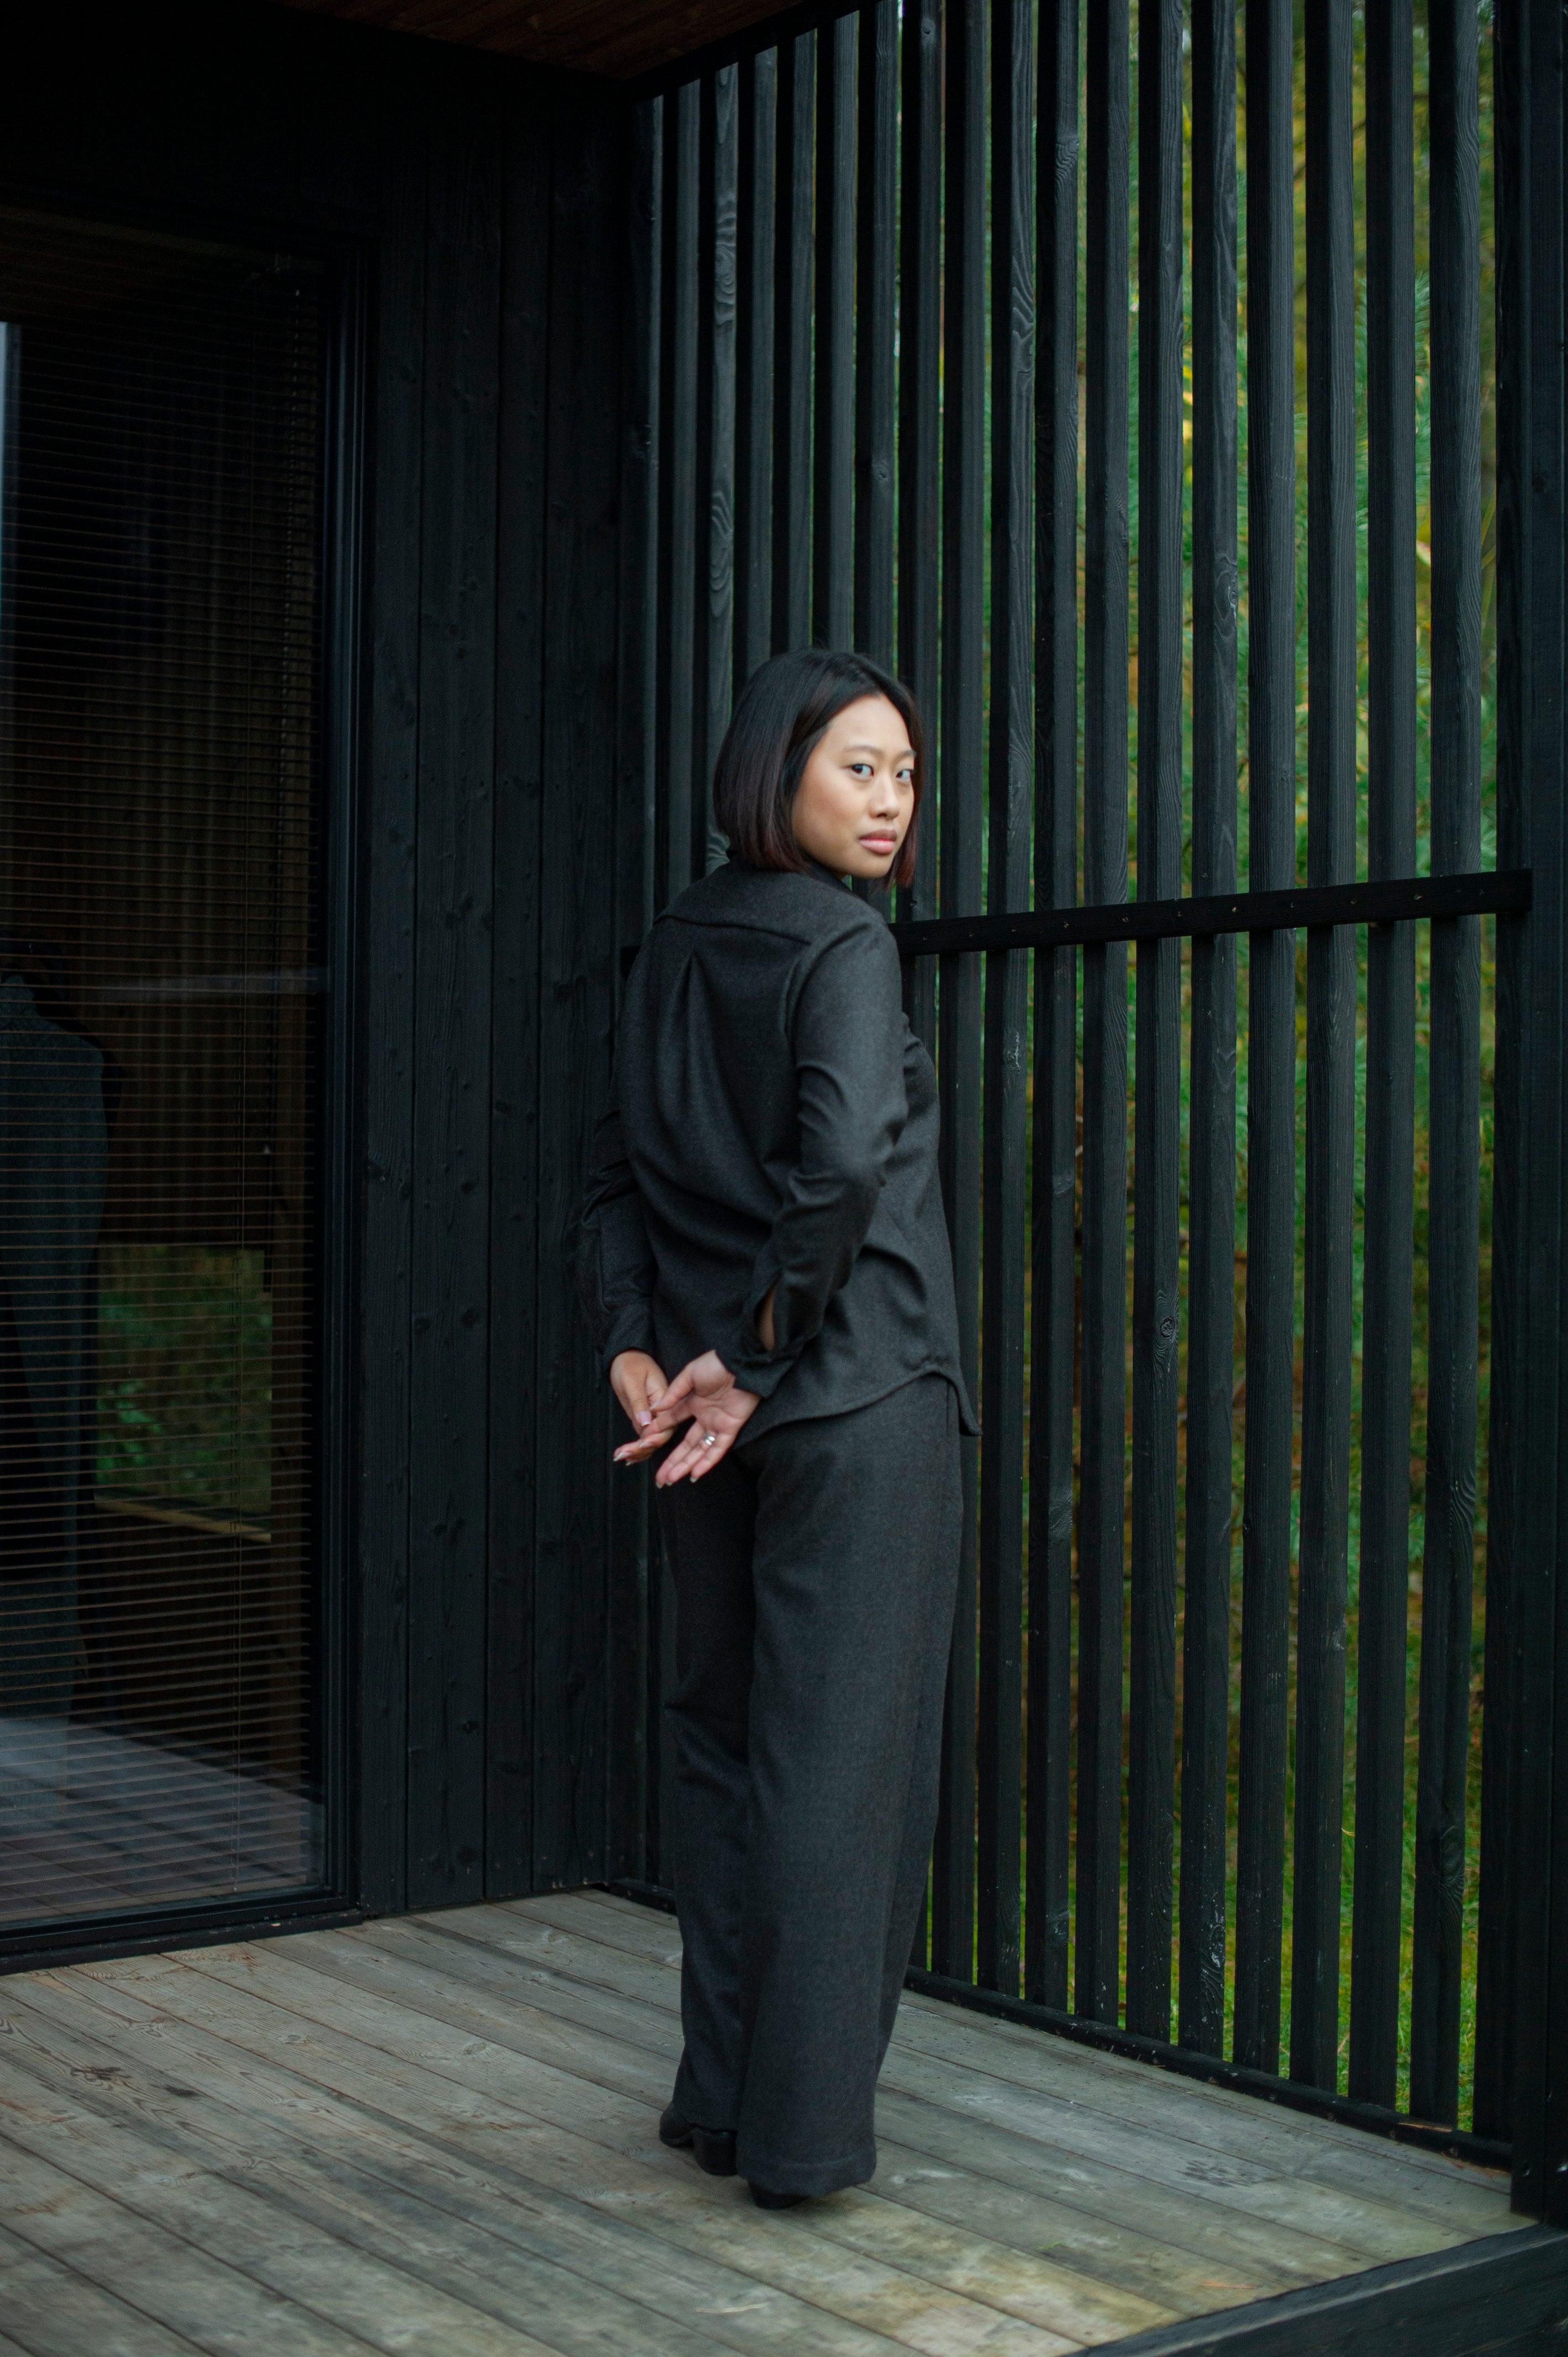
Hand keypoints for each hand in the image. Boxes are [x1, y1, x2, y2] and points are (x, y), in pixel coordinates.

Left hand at [609, 1351, 674, 1464]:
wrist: (625, 1358)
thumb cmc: (630, 1364)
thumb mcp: (633, 1381)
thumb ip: (639, 1403)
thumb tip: (645, 1423)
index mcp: (665, 1399)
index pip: (666, 1424)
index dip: (655, 1437)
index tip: (641, 1443)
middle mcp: (663, 1411)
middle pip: (660, 1436)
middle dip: (643, 1448)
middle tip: (624, 1454)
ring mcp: (654, 1416)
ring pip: (651, 1440)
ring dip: (637, 1452)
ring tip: (620, 1456)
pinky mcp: (644, 1419)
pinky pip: (644, 1437)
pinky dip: (636, 1449)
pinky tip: (626, 1457)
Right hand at [648, 1350, 759, 1486]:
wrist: (740, 1363)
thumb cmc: (716, 1364)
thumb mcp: (690, 1374)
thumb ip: (674, 1393)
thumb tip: (656, 1409)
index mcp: (692, 1402)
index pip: (672, 1422)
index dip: (659, 1433)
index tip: (645, 1444)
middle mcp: (703, 1417)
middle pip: (685, 1445)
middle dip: (672, 1462)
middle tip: (659, 1478)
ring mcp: (717, 1424)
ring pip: (699, 1451)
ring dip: (685, 1466)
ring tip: (670, 1479)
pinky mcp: (730, 1428)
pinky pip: (717, 1449)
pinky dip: (706, 1462)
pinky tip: (694, 1474)